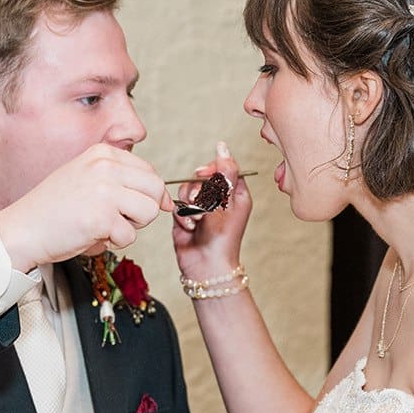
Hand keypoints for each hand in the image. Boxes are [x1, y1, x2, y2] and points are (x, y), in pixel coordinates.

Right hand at [0, 144, 171, 270]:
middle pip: (155, 190)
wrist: (22, 229)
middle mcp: (105, 167)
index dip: (149, 195)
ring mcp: (104, 190)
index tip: (135, 209)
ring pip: (148, 212)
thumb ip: (120, 181)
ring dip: (131, 227)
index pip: (149, 171)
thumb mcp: (86, 179)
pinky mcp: (102, 217)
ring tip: (104, 227)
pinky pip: (129, 236)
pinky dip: (113, 243)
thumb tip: (165, 199)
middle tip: (119, 219)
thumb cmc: (52, 210)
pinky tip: (92, 236)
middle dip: (143, 211)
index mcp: (102, 154)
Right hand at [172, 140, 253, 280]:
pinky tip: (190, 228)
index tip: (205, 176)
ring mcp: (201, 207)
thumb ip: (224, 173)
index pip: (223, 167)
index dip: (212, 169)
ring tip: (197, 220)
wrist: (206, 265)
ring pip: (187, 189)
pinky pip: (178, 204)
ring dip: (190, 204)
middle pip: (201, 177)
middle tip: (202, 204)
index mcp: (235, 192)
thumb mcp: (227, 202)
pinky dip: (183, 216)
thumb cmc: (223, 238)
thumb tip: (222, 147)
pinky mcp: (185, 216)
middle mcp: (218, 198)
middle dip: (198, 190)